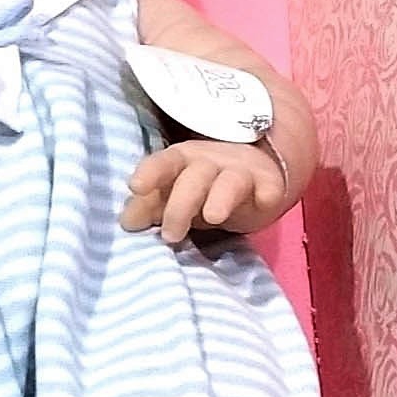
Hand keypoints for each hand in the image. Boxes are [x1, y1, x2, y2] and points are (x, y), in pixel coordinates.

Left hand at [120, 139, 285, 241]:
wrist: (253, 172)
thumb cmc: (201, 186)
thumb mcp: (173, 194)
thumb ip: (150, 206)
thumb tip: (127, 222)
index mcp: (183, 161)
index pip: (165, 162)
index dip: (151, 173)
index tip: (136, 187)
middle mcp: (211, 162)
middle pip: (195, 177)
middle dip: (180, 205)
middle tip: (170, 235)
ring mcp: (241, 172)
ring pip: (230, 181)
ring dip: (221, 197)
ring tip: (212, 216)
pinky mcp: (268, 185)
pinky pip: (269, 187)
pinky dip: (267, 193)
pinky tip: (263, 201)